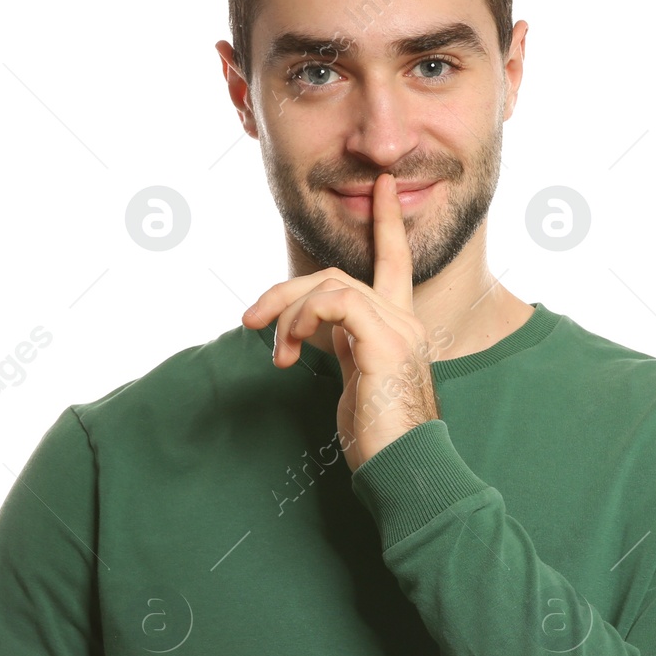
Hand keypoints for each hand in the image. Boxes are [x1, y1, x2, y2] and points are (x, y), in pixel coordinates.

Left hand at [242, 171, 439, 471]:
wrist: (405, 470)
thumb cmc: (380, 439)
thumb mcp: (358, 383)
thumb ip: (347, 348)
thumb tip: (318, 335)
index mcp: (400, 325)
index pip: (393, 261)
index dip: (385, 222)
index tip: (378, 185)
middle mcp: (404, 319)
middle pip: (334, 275)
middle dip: (284, 292)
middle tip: (250, 320)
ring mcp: (398, 328)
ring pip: (328, 285)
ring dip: (287, 314)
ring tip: (277, 354)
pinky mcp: (384, 341)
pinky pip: (333, 302)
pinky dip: (302, 319)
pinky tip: (291, 350)